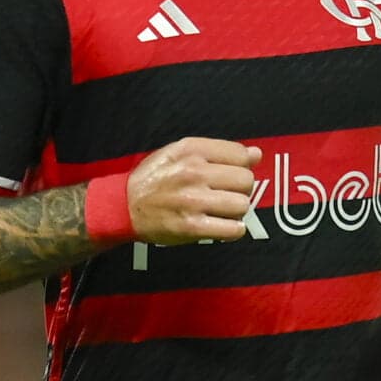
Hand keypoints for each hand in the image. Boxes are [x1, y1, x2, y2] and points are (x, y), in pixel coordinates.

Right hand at [127, 137, 263, 243]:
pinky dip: (234, 230)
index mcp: (191, 150)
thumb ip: (218, 152)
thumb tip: (256, 154)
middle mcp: (193, 172)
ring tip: (223, 211)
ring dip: (237, 211)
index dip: (242, 167)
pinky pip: (233, 229)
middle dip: (241, 189)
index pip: (241, 155)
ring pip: (242, 205)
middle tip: (227, 194)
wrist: (124, 205)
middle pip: (246, 180)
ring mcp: (193, 200)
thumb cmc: (155, 178)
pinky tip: (223, 226)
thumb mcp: (181, 153)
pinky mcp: (191, 227)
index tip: (231, 175)